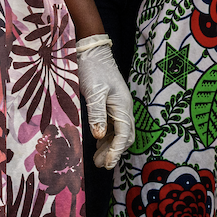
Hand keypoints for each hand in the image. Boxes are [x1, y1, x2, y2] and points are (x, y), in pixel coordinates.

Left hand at [75, 34, 133, 168]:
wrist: (92, 50)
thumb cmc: (93, 69)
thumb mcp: (94, 92)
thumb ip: (97, 114)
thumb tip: (100, 136)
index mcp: (123, 106)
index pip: (124, 135)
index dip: (116, 152)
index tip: (108, 165)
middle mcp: (123, 108)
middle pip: (124, 137)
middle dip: (114, 152)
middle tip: (101, 165)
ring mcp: (117, 106)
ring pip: (117, 133)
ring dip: (109, 147)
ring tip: (97, 160)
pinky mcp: (109, 104)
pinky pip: (111, 125)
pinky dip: (106, 137)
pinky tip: (97, 143)